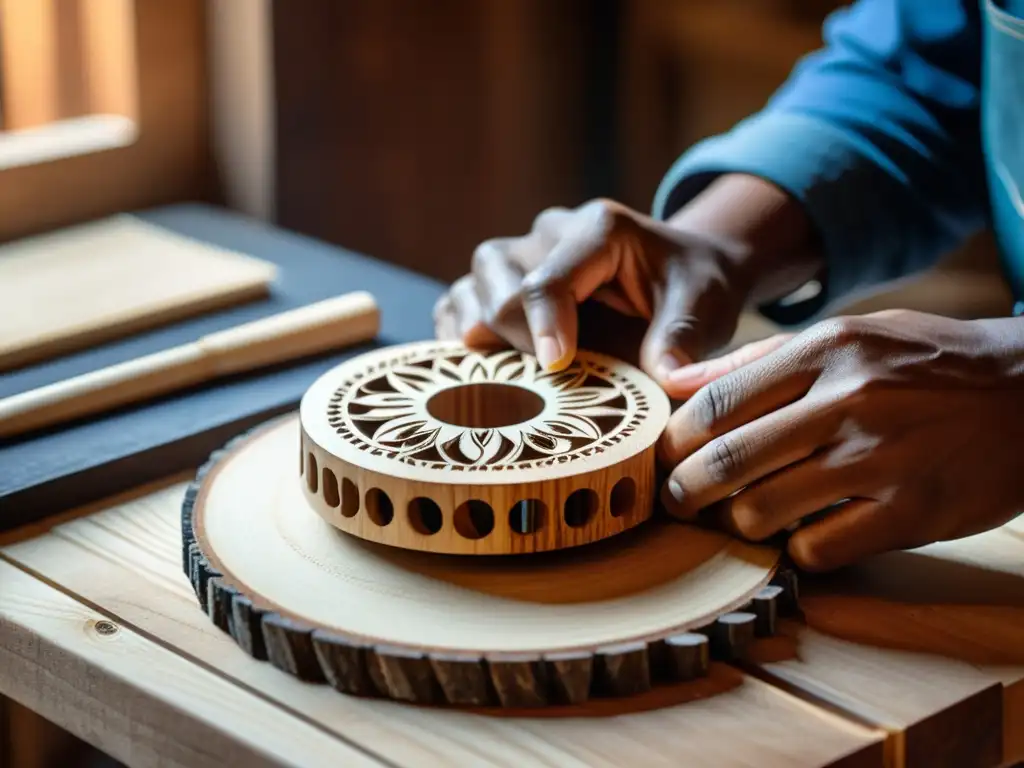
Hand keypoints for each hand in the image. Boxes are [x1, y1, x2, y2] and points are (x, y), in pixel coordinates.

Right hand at [432, 198, 751, 389]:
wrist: (684, 272)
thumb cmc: (695, 287)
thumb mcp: (705, 307)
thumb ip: (683, 339)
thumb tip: (667, 378)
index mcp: (599, 229)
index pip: (549, 278)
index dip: (543, 327)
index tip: (555, 368)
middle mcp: (549, 233)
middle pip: (496, 277)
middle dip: (513, 334)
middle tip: (546, 378)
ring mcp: (521, 254)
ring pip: (468, 286)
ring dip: (482, 336)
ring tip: (512, 374)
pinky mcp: (503, 281)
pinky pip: (458, 304)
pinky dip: (460, 337)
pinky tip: (484, 369)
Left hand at [657, 309, 1023, 570]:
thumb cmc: (925, 363)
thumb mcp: (848, 336)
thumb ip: (759, 361)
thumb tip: (676, 382)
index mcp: (824, 351)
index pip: (714, 403)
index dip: (673, 440)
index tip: (663, 458)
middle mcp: (847, 402)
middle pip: (725, 462)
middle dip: (683, 492)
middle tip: (678, 501)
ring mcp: (880, 461)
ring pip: (760, 512)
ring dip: (736, 523)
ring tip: (740, 517)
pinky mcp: (911, 514)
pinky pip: (817, 550)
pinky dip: (795, 550)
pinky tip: (802, 533)